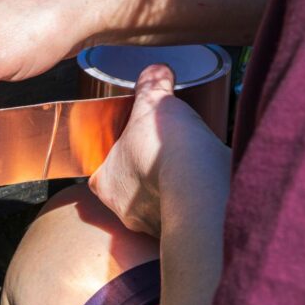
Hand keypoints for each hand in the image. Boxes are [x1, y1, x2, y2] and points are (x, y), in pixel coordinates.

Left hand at [88, 63, 224, 236]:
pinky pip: (185, 219)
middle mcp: (123, 210)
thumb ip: (152, 85)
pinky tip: (204, 189)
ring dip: (169, 193)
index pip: (100, 174)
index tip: (132, 147)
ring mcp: (152, 227)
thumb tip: (156, 70)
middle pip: (129, 192)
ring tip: (187, 172)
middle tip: (162, 158)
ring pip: (157, 208)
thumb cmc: (166, 147)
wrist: (203, 185)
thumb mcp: (153, 103)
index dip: (115, 159)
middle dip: (145, 176)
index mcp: (105, 183)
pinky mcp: (184, 234)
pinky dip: (193, 205)